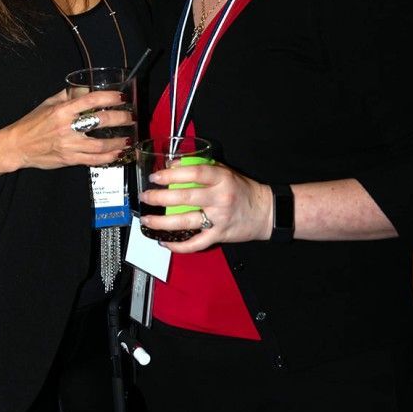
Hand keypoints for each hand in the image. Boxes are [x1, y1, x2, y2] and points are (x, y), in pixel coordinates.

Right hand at [0, 89, 134, 176]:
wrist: (18, 146)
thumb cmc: (32, 123)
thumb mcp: (49, 103)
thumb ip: (69, 96)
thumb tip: (87, 89)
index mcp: (62, 111)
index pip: (91, 100)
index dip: (109, 98)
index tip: (121, 97)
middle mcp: (67, 127)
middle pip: (100, 121)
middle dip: (120, 118)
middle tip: (130, 117)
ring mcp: (70, 145)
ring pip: (100, 145)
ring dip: (118, 141)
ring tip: (129, 137)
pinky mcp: (70, 159)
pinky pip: (94, 160)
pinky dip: (108, 158)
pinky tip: (118, 153)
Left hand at [139, 162, 272, 252]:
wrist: (266, 212)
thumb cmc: (243, 190)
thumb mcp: (225, 172)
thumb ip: (202, 168)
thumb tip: (174, 165)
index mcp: (222, 178)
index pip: (194, 173)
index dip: (172, 174)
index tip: (156, 176)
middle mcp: (220, 198)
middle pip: (185, 198)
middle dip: (160, 198)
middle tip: (145, 196)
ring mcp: (219, 219)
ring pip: (186, 222)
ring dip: (162, 223)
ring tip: (147, 220)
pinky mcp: (220, 235)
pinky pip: (196, 243)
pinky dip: (179, 246)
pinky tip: (165, 242)